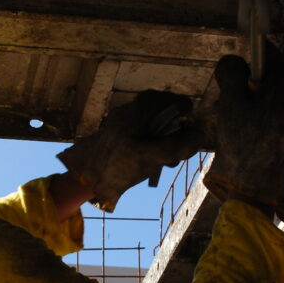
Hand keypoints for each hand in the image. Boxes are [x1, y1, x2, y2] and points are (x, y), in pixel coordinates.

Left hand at [58, 90, 204, 211]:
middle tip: (178, 155)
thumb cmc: (115, 166)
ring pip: (159, 128)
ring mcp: (128, 124)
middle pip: (168, 116)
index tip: (189, 138)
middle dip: (178, 135)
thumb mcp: (151, 157)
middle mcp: (134, 111)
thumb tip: (200, 134)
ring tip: (167, 163)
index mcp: (139, 109)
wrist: (83, 180)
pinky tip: (154, 165)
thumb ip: (178, 145)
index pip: (175, 102)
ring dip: (168, 145)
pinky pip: (148, 137)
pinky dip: (156, 149)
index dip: (187, 119)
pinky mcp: (124, 137)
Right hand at [203, 47, 283, 224]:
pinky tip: (260, 140)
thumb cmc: (240, 153)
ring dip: (270, 108)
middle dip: (264, 85)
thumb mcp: (229, 111)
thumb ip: (233, 78)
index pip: (278, 64)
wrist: (255, 197)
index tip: (257, 47)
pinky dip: (277, 127)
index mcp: (282, 99)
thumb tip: (236, 62)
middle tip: (244, 91)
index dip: (266, 52)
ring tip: (248, 123)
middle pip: (282, 87)